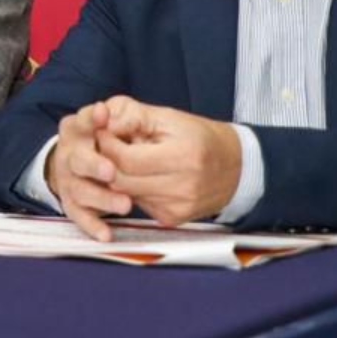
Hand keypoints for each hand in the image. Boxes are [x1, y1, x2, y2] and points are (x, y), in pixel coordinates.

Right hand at [46, 102, 133, 241]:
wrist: (86, 161)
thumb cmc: (109, 138)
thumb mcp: (117, 118)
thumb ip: (123, 115)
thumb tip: (121, 119)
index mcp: (78, 129)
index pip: (83, 121)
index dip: (91, 119)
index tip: (103, 114)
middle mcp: (69, 154)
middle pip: (77, 159)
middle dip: (93, 165)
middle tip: (111, 171)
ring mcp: (69, 180)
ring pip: (81, 190)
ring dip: (102, 199)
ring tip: (126, 205)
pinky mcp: (72, 203)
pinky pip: (80, 216)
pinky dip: (93, 226)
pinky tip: (107, 234)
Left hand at [96, 96, 242, 226]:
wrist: (236, 168)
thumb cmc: (200, 137)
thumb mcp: (168, 117)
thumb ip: (133, 118)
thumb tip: (100, 121)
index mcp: (183, 157)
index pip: (125, 159)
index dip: (107, 145)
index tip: (101, 132)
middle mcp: (182, 188)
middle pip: (120, 180)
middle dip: (106, 162)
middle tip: (106, 146)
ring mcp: (177, 207)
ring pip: (125, 194)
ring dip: (117, 176)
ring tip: (125, 158)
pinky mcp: (172, 219)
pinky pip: (138, 203)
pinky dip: (132, 189)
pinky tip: (142, 176)